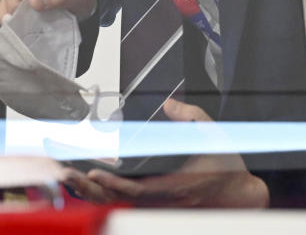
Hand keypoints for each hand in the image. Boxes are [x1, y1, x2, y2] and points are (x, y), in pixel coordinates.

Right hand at [0, 0, 95, 21]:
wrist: (73, 5)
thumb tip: (34, 2)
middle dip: (33, 2)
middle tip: (50, 7)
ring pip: (9, 3)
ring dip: (26, 13)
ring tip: (43, 13)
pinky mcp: (6, 3)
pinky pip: (3, 14)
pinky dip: (15, 22)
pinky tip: (27, 20)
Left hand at [61, 99, 269, 207]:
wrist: (238, 194)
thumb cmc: (226, 168)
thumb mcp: (214, 135)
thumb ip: (190, 116)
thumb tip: (168, 104)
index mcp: (175, 185)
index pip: (140, 187)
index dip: (116, 183)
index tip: (95, 173)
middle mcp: (161, 197)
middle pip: (119, 198)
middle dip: (91, 188)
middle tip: (67, 173)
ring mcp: (155, 201)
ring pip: (116, 199)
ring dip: (91, 189)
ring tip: (66, 174)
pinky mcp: (152, 200)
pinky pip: (122, 197)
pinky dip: (102, 189)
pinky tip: (83, 178)